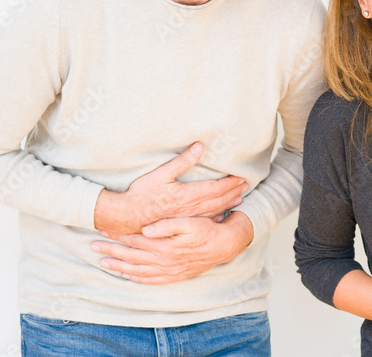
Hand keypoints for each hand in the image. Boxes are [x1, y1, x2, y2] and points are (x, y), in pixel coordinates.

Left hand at [91, 212, 252, 284]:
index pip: (135, 240)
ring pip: (137, 270)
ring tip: (103, 261)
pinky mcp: (173, 276)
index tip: (104, 228)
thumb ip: (168, 225)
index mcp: (165, 246)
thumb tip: (147, 229)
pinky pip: (150, 280)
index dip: (118, 234)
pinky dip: (136, 278)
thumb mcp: (190, 222)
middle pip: (131, 256)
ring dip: (118, 265)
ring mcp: (167, 271)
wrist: (224, 246)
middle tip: (93, 246)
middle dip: (111, 250)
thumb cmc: (207, 230)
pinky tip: (126, 276)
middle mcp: (163, 261)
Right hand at [93, 142, 247, 234]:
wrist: (127, 217)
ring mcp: (187, 219)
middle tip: (244, 186)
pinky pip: (204, 222)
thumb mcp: (161, 174)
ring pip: (213, 212)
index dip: (230, 183)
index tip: (241, 177)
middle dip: (233, 192)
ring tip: (239, 199)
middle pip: (218, 200)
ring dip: (228, 205)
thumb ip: (182, 161)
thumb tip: (200, 146)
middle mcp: (191, 209)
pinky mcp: (181, 225)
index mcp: (188, 195)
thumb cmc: (142, 194)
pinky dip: (216, 217)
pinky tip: (221, 217)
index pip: (216, 188)